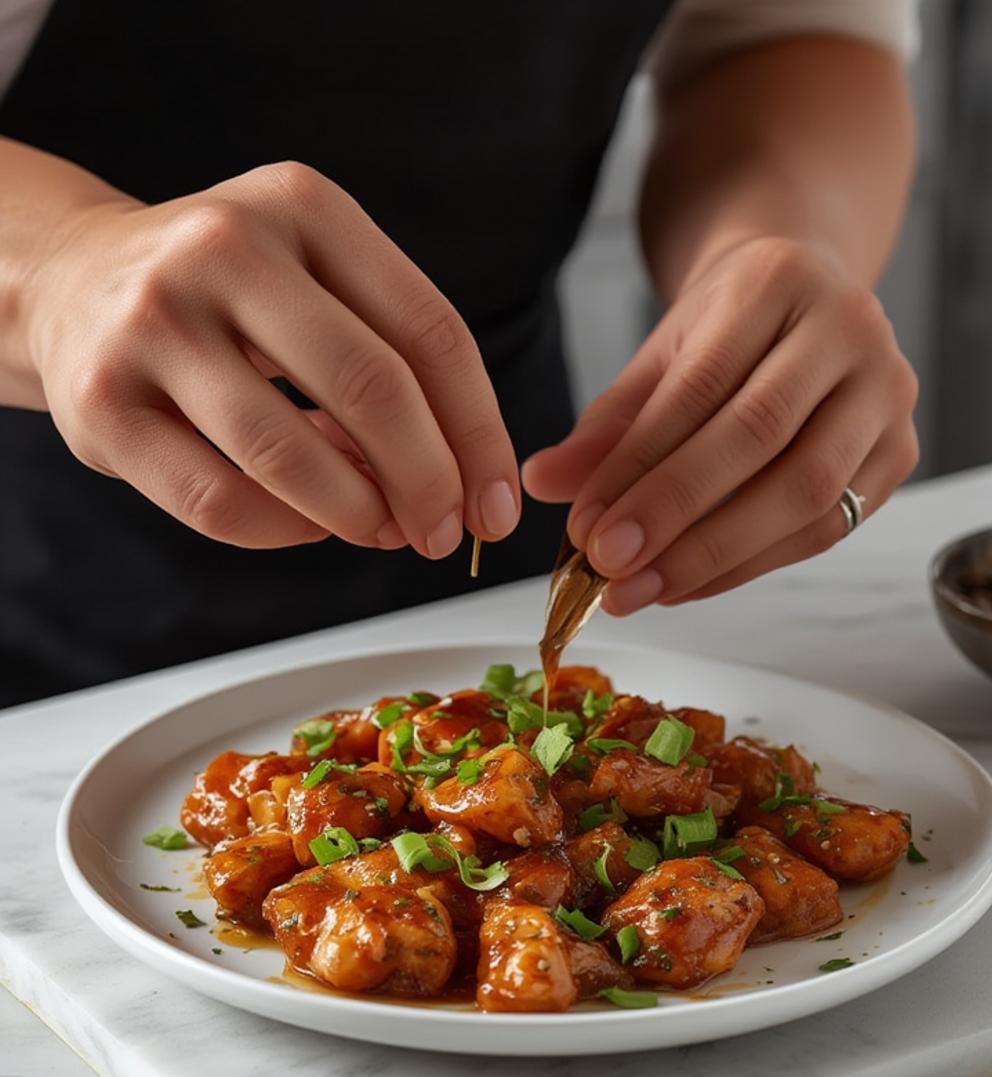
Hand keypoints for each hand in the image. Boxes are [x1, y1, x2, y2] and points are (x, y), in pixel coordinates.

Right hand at [24, 162, 518, 554]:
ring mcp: (154, 324)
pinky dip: (284, 532)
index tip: (497, 504)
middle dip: (429, 482)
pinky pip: (220, 502)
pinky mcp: (103, 403)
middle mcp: (226, 249)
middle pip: (370, 388)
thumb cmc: (228, 296)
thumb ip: (391, 360)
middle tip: (444, 534)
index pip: (430, 332)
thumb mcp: (315, 280)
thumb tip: (460, 486)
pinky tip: (308, 525)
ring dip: (357, 516)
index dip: (479, 433)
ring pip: (290, 455)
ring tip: (380, 531)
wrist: (74, 280)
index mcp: (304, 208)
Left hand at [523, 236, 917, 611]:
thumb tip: (543, 484)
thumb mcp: (661, 355)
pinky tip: (688, 583)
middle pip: (760, 439)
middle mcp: (850, 329)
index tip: (587, 527)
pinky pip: (825, 529)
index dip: (640, 466)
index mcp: (779, 280)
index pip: (701, 387)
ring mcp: (887, 393)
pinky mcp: (899, 454)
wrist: (803, 304)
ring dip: (714, 555)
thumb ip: (608, 422)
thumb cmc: (727, 329)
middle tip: (610, 568)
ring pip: (805, 494)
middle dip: (676, 515)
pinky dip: (750, 565)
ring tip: (641, 588)